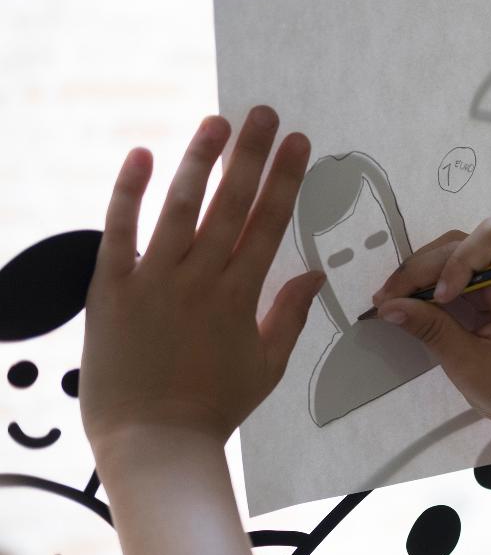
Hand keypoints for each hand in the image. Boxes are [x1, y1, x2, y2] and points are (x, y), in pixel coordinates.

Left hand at [83, 106, 322, 455]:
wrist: (153, 441)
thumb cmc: (213, 407)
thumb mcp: (267, 366)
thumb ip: (289, 316)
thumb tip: (315, 275)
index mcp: (240, 297)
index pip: (268, 224)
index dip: (285, 179)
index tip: (299, 143)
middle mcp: (200, 279)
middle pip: (231, 205)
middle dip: (251, 155)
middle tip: (265, 114)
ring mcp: (154, 281)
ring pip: (179, 207)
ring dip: (200, 160)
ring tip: (217, 121)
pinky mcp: (112, 289)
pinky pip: (119, 231)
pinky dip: (127, 192)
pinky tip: (140, 154)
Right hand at [371, 218, 490, 464]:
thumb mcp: (469, 364)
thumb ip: (431, 329)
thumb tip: (388, 305)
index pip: (490, 239)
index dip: (456, 259)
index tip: (439, 297)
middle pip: (468, 244)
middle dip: (426, 267)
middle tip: (389, 297)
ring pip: (459, 256)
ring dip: (424, 274)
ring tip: (392, 300)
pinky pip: (461, 277)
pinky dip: (433, 287)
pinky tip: (409, 302)